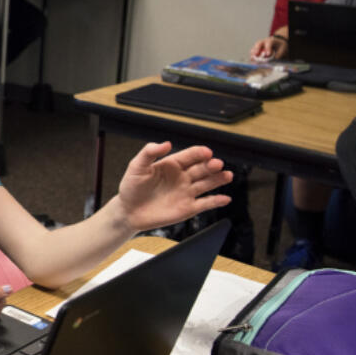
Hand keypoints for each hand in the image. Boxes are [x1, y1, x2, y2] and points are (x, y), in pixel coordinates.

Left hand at [115, 142, 231, 232]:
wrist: (128, 211)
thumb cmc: (131, 187)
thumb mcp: (137, 166)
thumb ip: (149, 152)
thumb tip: (166, 143)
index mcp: (172, 164)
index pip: (190, 155)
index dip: (199, 153)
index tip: (206, 152)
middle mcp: (182, 177)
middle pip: (202, 168)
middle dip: (211, 165)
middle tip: (217, 164)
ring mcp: (186, 192)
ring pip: (207, 184)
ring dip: (218, 179)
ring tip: (227, 175)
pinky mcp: (188, 208)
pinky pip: (205, 204)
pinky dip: (216, 201)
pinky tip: (225, 198)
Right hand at [250, 35, 285, 60]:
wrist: (276, 43)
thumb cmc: (279, 46)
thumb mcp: (282, 49)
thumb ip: (278, 54)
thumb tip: (272, 60)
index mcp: (270, 40)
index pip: (269, 43)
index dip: (268, 49)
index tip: (268, 54)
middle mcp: (263, 42)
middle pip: (258, 44)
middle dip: (257, 49)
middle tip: (256, 55)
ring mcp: (258, 45)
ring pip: (254, 48)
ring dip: (253, 54)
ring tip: (252, 59)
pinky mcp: (256, 49)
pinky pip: (252, 52)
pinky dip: (252, 56)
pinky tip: (252, 60)